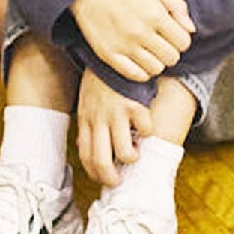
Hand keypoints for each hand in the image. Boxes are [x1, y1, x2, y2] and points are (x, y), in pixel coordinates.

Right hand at [67, 0, 194, 81]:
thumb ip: (177, 6)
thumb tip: (191, 29)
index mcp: (155, 15)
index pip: (183, 42)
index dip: (181, 39)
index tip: (173, 35)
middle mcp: (141, 33)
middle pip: (171, 58)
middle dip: (171, 51)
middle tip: (161, 44)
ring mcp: (125, 46)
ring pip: (155, 69)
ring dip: (157, 62)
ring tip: (150, 52)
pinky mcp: (109, 55)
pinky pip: (134, 75)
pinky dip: (142, 72)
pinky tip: (139, 61)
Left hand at [73, 71, 153, 185]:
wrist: (110, 53)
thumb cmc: (100, 78)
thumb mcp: (85, 100)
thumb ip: (88, 121)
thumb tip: (85, 144)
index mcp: (85, 120)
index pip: (85, 156)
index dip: (94, 172)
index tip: (102, 177)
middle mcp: (98, 120)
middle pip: (101, 161)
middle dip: (110, 178)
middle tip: (118, 180)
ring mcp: (116, 113)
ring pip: (124, 152)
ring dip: (131, 158)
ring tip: (134, 153)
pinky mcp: (134, 105)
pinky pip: (145, 129)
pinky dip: (148, 133)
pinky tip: (146, 127)